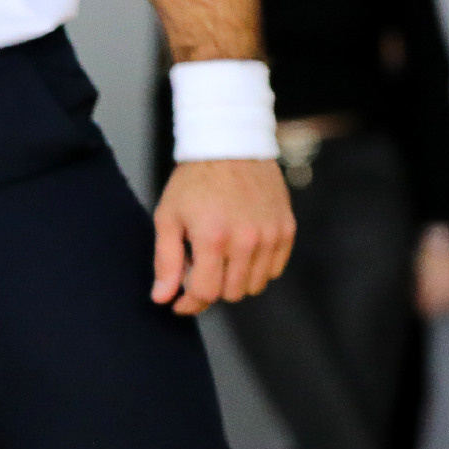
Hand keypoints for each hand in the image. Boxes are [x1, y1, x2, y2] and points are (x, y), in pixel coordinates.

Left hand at [153, 159, 294, 313]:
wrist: (231, 144)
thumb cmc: (194, 181)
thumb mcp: (168, 217)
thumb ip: (165, 261)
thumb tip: (162, 298)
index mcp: (213, 237)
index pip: (206, 293)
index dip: (190, 304)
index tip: (179, 302)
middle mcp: (246, 239)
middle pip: (231, 294)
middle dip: (211, 288)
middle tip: (199, 267)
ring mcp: (270, 234)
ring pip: (254, 286)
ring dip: (235, 280)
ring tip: (220, 257)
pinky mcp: (286, 228)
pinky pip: (274, 269)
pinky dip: (257, 268)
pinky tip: (241, 251)